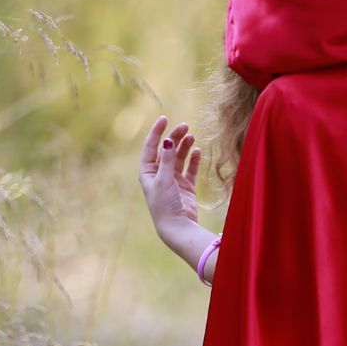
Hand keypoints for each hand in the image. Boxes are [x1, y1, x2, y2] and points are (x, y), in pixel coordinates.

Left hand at [139, 115, 202, 249]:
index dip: (157, 132)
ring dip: (185, 147)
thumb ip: (166, 160)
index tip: (164, 118)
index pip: (151, 147)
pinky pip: (190, 169)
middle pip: (166, 150)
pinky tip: (198, 151)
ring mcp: (173, 180)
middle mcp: (159, 175)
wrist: (177, 227)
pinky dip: (194, 160)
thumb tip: (168, 140)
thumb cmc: (164, 205)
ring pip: (179, 158)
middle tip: (185, 127)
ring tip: (192, 137)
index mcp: (148, 172)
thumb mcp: (163, 180)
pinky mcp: (186, 187)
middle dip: (175, 137)